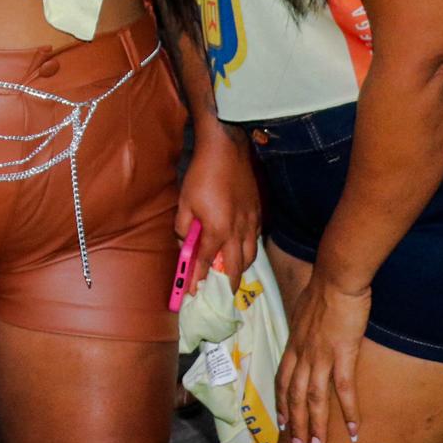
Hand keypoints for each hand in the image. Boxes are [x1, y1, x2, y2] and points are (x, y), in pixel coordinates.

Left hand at [175, 122, 259, 292]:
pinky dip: (249, 250)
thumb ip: (184, 228)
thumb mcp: (185, 203)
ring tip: (234, 274)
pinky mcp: (258, 213)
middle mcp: (238, 232)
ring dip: (241, 268)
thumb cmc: (202, 175)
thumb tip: (185, 243)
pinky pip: (255, 239)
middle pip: (236, 266)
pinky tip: (243, 248)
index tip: (191, 292)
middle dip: (229, 282)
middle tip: (223, 292)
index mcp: (218, 231)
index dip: (197, 278)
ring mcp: (251, 223)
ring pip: (250, 255)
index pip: (205, 262)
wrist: (227, 150)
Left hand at [276, 269, 369, 442]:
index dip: (282, 405)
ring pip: (313, 400)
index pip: (282, 381)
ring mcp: (320, 356)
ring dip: (315, 427)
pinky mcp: (341, 354)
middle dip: (295, 427)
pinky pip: (343, 390)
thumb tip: (310, 336)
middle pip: (293, 397)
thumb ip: (307, 330)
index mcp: (294, 345)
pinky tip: (353, 431)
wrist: (336, 277)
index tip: (283, 425)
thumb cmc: (325, 291)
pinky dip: (348, 412)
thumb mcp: (307, 313)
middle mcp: (302, 354)